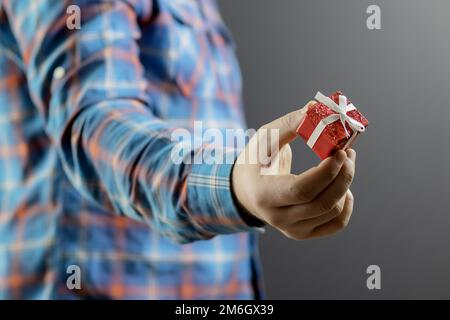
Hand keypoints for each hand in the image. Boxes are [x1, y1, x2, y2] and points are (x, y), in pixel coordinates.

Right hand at [232, 102, 355, 239]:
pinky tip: (342, 187)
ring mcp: (292, 229)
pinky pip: (337, 223)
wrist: (246, 190)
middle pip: (323, 203)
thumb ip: (290, 123)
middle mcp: (277, 218)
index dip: (327, 172)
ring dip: (346, 184)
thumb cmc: (256, 161)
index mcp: (264, 194)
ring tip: (343, 163)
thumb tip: (318, 110)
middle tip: (348, 152)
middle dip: (343, 175)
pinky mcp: (304, 233)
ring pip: (333, 211)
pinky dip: (346, 204)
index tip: (340, 151)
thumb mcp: (264, 138)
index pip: (303, 190)